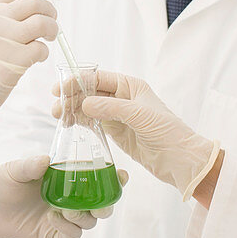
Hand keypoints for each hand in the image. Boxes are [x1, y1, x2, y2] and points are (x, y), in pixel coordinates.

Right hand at [0, 0, 66, 135]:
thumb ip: (0, 14)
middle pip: (34, 3)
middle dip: (50, 12)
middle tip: (51, 25)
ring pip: (41, 24)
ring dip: (52, 31)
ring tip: (45, 40)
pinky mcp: (7, 66)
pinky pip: (39, 50)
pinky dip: (42, 54)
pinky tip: (33, 59)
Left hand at [0, 155, 125, 237]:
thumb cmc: (1, 181)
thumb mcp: (15, 169)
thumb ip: (30, 165)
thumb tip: (47, 160)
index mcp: (65, 176)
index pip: (96, 176)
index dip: (112, 177)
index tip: (121, 175)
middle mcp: (69, 196)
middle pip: (100, 204)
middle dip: (106, 205)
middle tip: (100, 204)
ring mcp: (62, 215)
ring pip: (89, 221)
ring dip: (85, 217)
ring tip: (67, 210)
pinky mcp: (53, 231)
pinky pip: (72, 234)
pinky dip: (68, 228)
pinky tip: (53, 218)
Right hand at [72, 71, 219, 199]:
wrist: (180, 160)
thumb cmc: (168, 132)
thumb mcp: (140, 115)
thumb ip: (112, 108)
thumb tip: (84, 104)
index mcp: (131, 86)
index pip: (99, 77)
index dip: (79, 80)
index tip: (62, 87)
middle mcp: (122, 97)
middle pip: (90, 92)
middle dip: (72, 96)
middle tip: (56, 105)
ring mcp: (117, 115)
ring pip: (88, 108)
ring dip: (72, 110)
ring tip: (58, 116)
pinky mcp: (115, 132)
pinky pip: (92, 122)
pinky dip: (79, 122)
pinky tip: (68, 123)